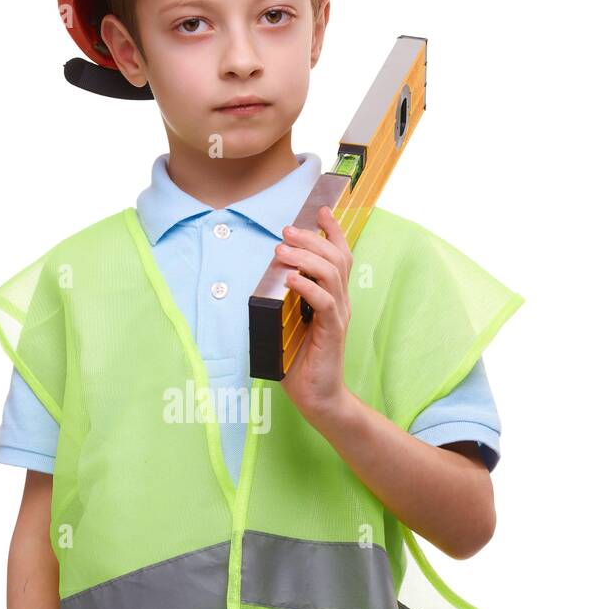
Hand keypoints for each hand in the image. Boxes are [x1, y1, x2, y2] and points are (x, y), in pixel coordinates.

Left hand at [273, 205, 352, 426]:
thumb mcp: (290, 324)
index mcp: (333, 297)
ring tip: (283, 251)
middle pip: (336, 257)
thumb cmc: (302, 362)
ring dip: (306, 257)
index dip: (333, 231)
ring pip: (331, 274)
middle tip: (287, 230)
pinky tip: (290, 279)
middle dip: (312, 238)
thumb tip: (268, 280)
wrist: (318, 397)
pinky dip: (306, 286)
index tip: (321, 211)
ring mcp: (338, 316)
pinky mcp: (332, 332)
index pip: (341, 256)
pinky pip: (324, 302)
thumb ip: (285, 302)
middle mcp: (341, 302)